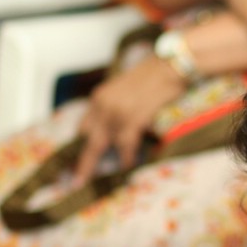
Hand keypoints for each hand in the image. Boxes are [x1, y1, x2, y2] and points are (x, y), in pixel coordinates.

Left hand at [73, 55, 186, 184]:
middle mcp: (103, 105)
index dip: (80, 144)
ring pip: (102, 145)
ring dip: (99, 165)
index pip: (84, 125)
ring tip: (96, 180)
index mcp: (100, 97)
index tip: (77, 158)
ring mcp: (116, 112)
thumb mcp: (125, 89)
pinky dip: (126, 158)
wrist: (169, 66)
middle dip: (82, 162)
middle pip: (87, 139)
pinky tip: (127, 167)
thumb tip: (116, 127)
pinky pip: (125, 145)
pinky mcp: (132, 118)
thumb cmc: (153, 76)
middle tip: (76, 180)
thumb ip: (116, 107)